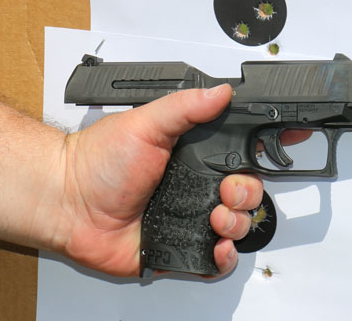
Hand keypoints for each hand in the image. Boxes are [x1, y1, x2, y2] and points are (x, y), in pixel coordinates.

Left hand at [48, 85, 260, 276]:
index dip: (263, 151)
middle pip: (247, 192)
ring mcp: (188, 218)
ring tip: (216, 217)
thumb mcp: (146, 122)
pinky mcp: (178, 249)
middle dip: (249, 193)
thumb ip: (186, 106)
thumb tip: (220, 91)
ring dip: (238, 223)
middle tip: (228, 191)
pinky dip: (224, 258)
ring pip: (237, 226)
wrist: (67, 202)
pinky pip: (215, 261)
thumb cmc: (98, 161)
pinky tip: (216, 246)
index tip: (284, 145)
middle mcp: (194, 186)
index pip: (240, 153)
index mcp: (191, 155)